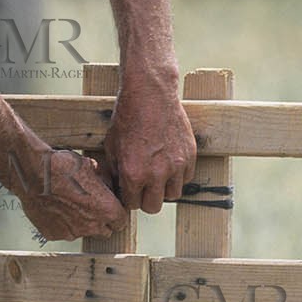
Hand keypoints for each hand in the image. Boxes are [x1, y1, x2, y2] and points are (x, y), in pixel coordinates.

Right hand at [16, 148, 128, 241]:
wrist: (33, 173)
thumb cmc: (61, 167)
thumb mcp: (90, 166)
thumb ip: (101, 178)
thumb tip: (103, 179)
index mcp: (106, 209)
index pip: (121, 221)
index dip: (116, 214)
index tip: (110, 209)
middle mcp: (92, 226)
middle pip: (104, 231)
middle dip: (100, 221)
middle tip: (90, 207)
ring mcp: (72, 233)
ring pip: (82, 232)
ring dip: (79, 222)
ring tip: (68, 204)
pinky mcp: (53, 235)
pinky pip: (62, 232)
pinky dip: (61, 224)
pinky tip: (55, 208)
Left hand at [103, 80, 196, 212]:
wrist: (150, 95)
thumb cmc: (127, 118)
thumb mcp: (111, 147)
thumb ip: (114, 173)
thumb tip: (115, 190)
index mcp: (133, 174)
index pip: (132, 205)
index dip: (129, 197)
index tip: (129, 189)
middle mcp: (156, 174)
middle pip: (153, 207)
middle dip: (145, 198)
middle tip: (142, 186)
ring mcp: (176, 165)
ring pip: (173, 196)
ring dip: (163, 189)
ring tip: (157, 175)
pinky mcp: (190, 156)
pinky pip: (186, 179)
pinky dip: (178, 176)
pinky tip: (168, 163)